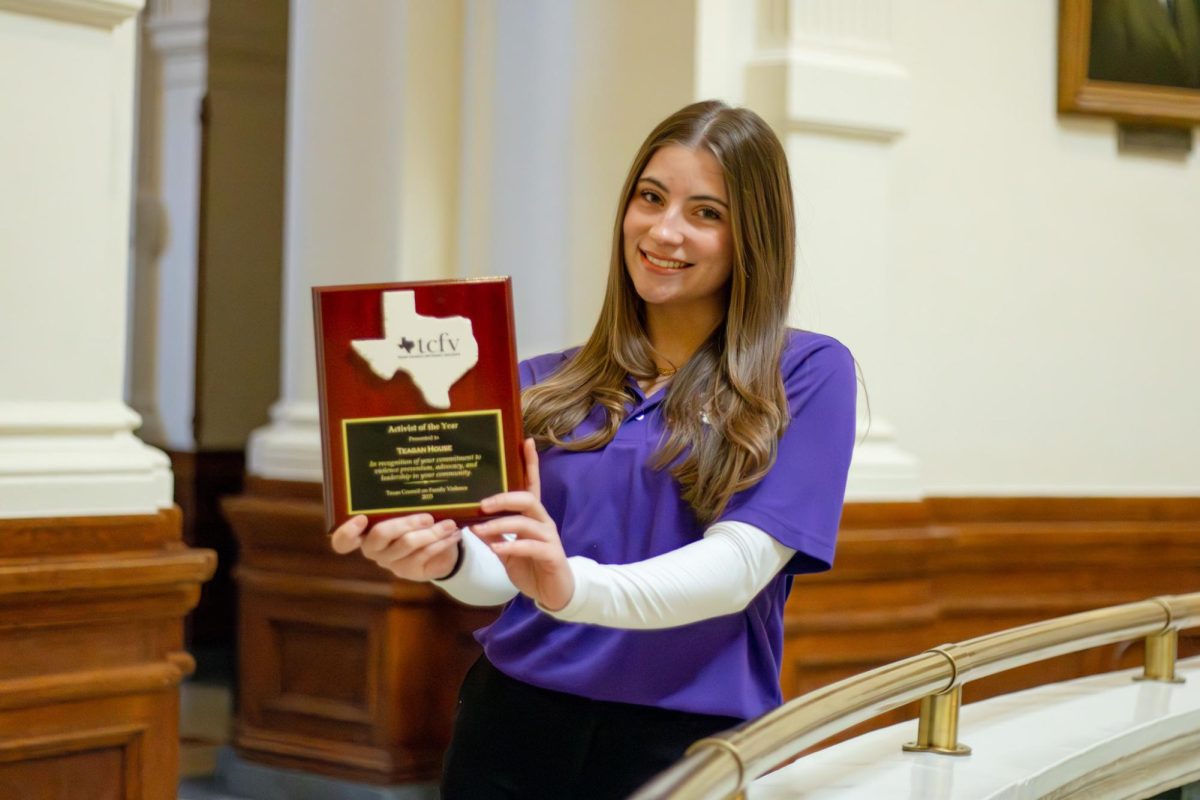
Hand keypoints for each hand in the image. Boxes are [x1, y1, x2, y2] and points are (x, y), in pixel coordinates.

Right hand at [329, 513, 461, 581]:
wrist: (437, 548)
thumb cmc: (416, 522)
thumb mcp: (406, 511)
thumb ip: (401, 503)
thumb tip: (413, 477)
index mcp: (364, 533)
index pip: (342, 542)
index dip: (347, 532)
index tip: (361, 518)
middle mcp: (372, 549)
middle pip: (380, 535)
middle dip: (406, 523)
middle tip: (428, 516)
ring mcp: (390, 562)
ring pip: (407, 544)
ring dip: (432, 532)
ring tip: (450, 524)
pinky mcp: (408, 571)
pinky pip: (424, 554)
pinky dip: (442, 542)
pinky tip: (453, 534)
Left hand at [472, 439, 572, 610]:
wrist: (554, 593)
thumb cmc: (531, 567)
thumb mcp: (506, 550)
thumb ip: (493, 535)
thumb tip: (472, 522)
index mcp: (532, 517)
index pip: (532, 485)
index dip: (530, 463)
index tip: (525, 441)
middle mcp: (542, 522)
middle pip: (527, 499)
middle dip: (504, 497)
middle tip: (482, 503)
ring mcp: (549, 537)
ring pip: (526, 522)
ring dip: (501, 524)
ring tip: (479, 530)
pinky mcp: (551, 555)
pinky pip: (530, 546)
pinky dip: (511, 546)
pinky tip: (497, 548)